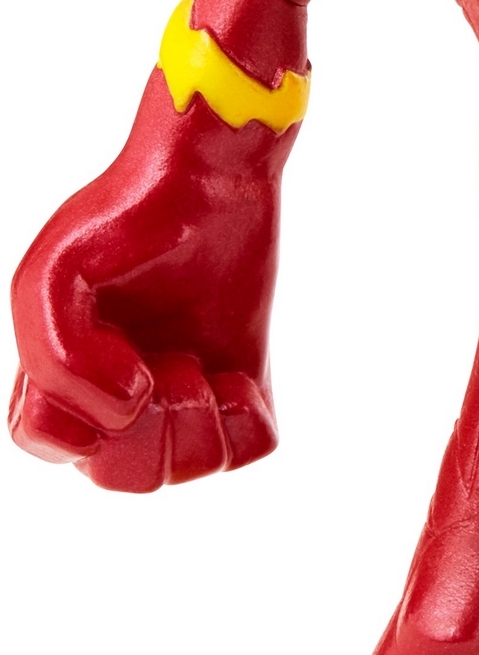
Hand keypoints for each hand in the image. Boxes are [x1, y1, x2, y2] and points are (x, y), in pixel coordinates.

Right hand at [10, 78, 283, 491]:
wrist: (211, 177)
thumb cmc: (124, 220)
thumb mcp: (56, 278)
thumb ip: (55, 359)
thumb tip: (128, 406)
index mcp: (61, 376)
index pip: (50, 448)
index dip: (82, 425)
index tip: (119, 368)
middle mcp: (118, 396)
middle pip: (121, 477)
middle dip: (150, 429)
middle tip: (169, 365)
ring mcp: (182, 395)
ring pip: (185, 471)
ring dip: (198, 422)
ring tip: (200, 367)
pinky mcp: (242, 387)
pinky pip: (251, 450)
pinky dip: (246, 418)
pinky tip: (238, 376)